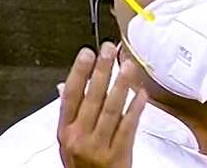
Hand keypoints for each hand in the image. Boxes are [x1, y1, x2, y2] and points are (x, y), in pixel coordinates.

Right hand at [57, 43, 147, 166]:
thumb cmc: (83, 165)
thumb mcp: (68, 141)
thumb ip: (70, 114)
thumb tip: (65, 85)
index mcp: (65, 131)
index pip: (70, 96)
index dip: (78, 72)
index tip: (87, 53)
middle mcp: (80, 138)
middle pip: (92, 98)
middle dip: (102, 70)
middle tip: (109, 50)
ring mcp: (99, 146)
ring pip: (111, 109)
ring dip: (121, 84)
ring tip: (127, 65)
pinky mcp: (118, 155)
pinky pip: (128, 126)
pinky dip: (136, 108)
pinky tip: (141, 93)